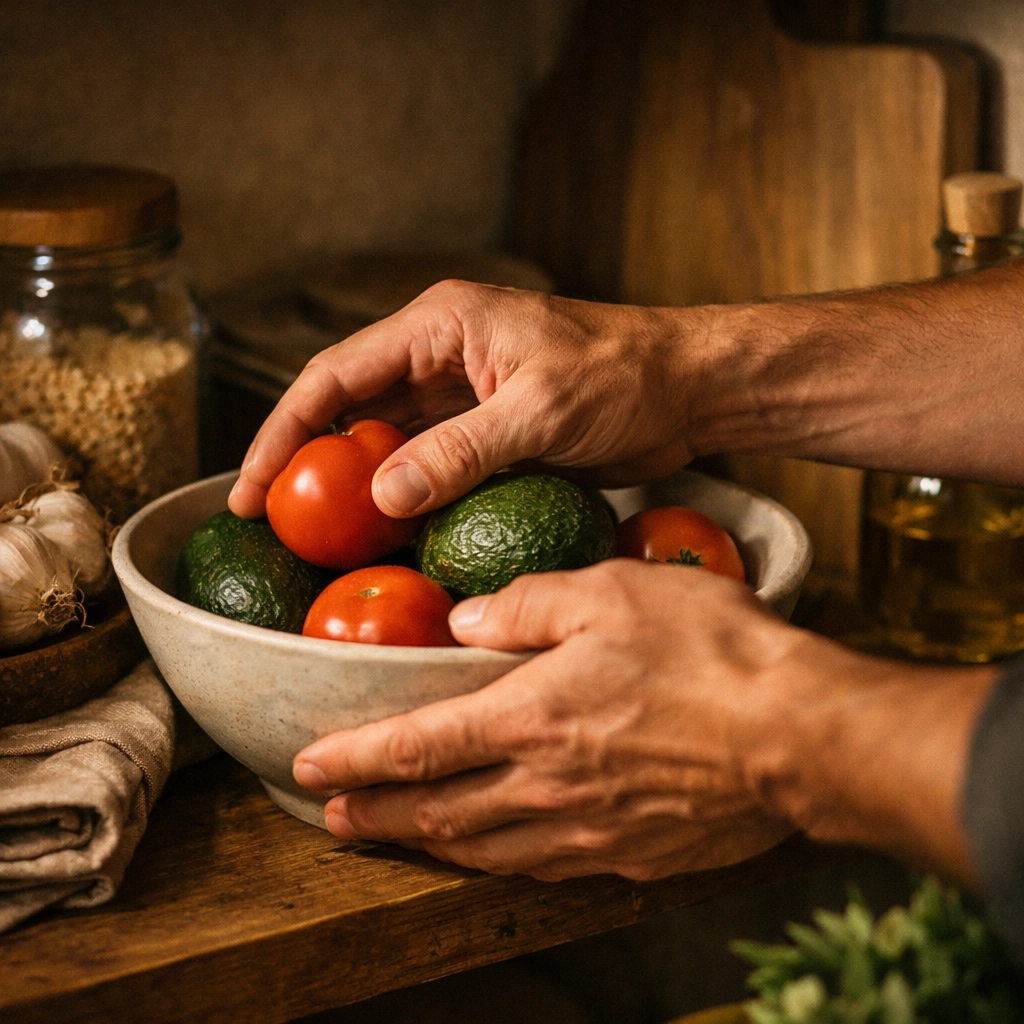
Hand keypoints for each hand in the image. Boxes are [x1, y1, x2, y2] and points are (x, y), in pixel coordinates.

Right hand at [228, 282, 715, 519]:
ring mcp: (461, 398)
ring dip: (351, 488)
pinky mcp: (485, 434)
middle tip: (267, 523)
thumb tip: (383, 497)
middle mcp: (439, 358)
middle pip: (348, 410)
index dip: (284, 431)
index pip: (335, 375)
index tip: (252, 488)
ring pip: (384, 443)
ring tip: (314, 541)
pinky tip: (383, 538)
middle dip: (305, 464)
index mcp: (440, 326)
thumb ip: (462, 450)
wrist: (686, 389)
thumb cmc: (625, 375)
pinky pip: (426, 467)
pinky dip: (402, 500)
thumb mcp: (541, 409)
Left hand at [293, 560, 797, 880]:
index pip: (415, 746)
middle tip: (332, 816)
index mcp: (531, 717)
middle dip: (374, 815)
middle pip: (435, 811)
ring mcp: (587, 831)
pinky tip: (494, 852)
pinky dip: (499, 860)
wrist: (799, 735)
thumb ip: (527, 605)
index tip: (308, 763)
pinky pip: (543, 867)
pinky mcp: (629, 855)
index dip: (355, 756)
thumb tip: (467, 621)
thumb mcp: (611, 591)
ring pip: (482, 850)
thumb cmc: (712, 653)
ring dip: (427, 844)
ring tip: (396, 836)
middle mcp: (545, 786)